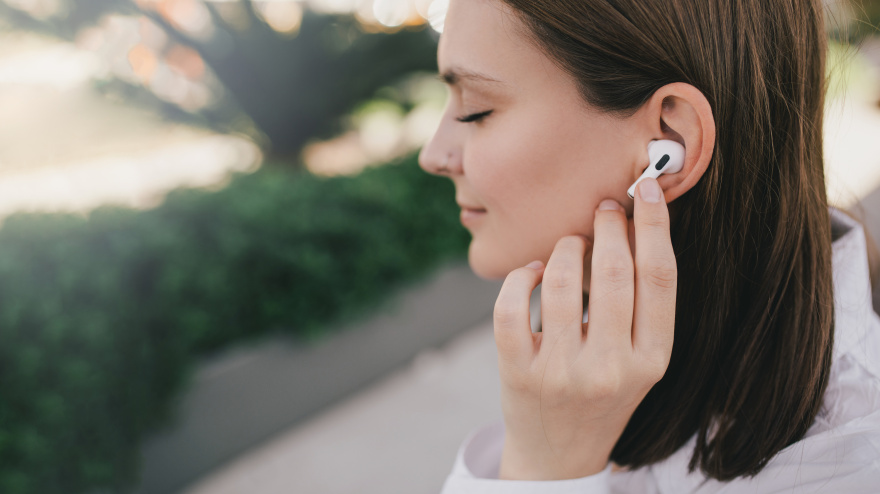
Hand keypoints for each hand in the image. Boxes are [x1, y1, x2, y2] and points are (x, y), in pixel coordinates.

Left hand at [493, 178, 676, 479]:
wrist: (559, 454)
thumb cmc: (603, 394)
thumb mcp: (639, 361)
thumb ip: (640, 307)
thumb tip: (633, 225)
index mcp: (651, 361)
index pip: (660, 278)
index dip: (655, 224)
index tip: (646, 188)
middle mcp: (610, 368)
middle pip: (614, 272)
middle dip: (609, 227)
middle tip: (604, 208)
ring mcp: (561, 372)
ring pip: (560, 281)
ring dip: (565, 248)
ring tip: (570, 244)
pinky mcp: (518, 372)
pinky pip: (511, 305)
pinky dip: (521, 276)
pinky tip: (532, 271)